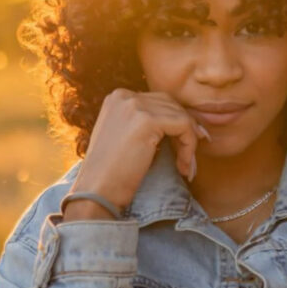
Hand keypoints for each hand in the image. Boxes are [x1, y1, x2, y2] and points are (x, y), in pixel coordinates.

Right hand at [66, 89, 209, 211]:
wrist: (97, 191)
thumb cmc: (112, 172)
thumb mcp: (125, 135)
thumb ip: (145, 123)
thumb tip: (182, 121)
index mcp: (118, 97)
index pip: (160, 102)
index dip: (176, 124)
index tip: (183, 148)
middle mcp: (124, 96)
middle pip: (172, 105)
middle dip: (186, 131)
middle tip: (187, 158)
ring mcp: (135, 106)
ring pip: (181, 116)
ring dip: (188, 143)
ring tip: (184, 166)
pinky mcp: (147, 120)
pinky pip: (184, 126)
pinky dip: (189, 147)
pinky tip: (182, 166)